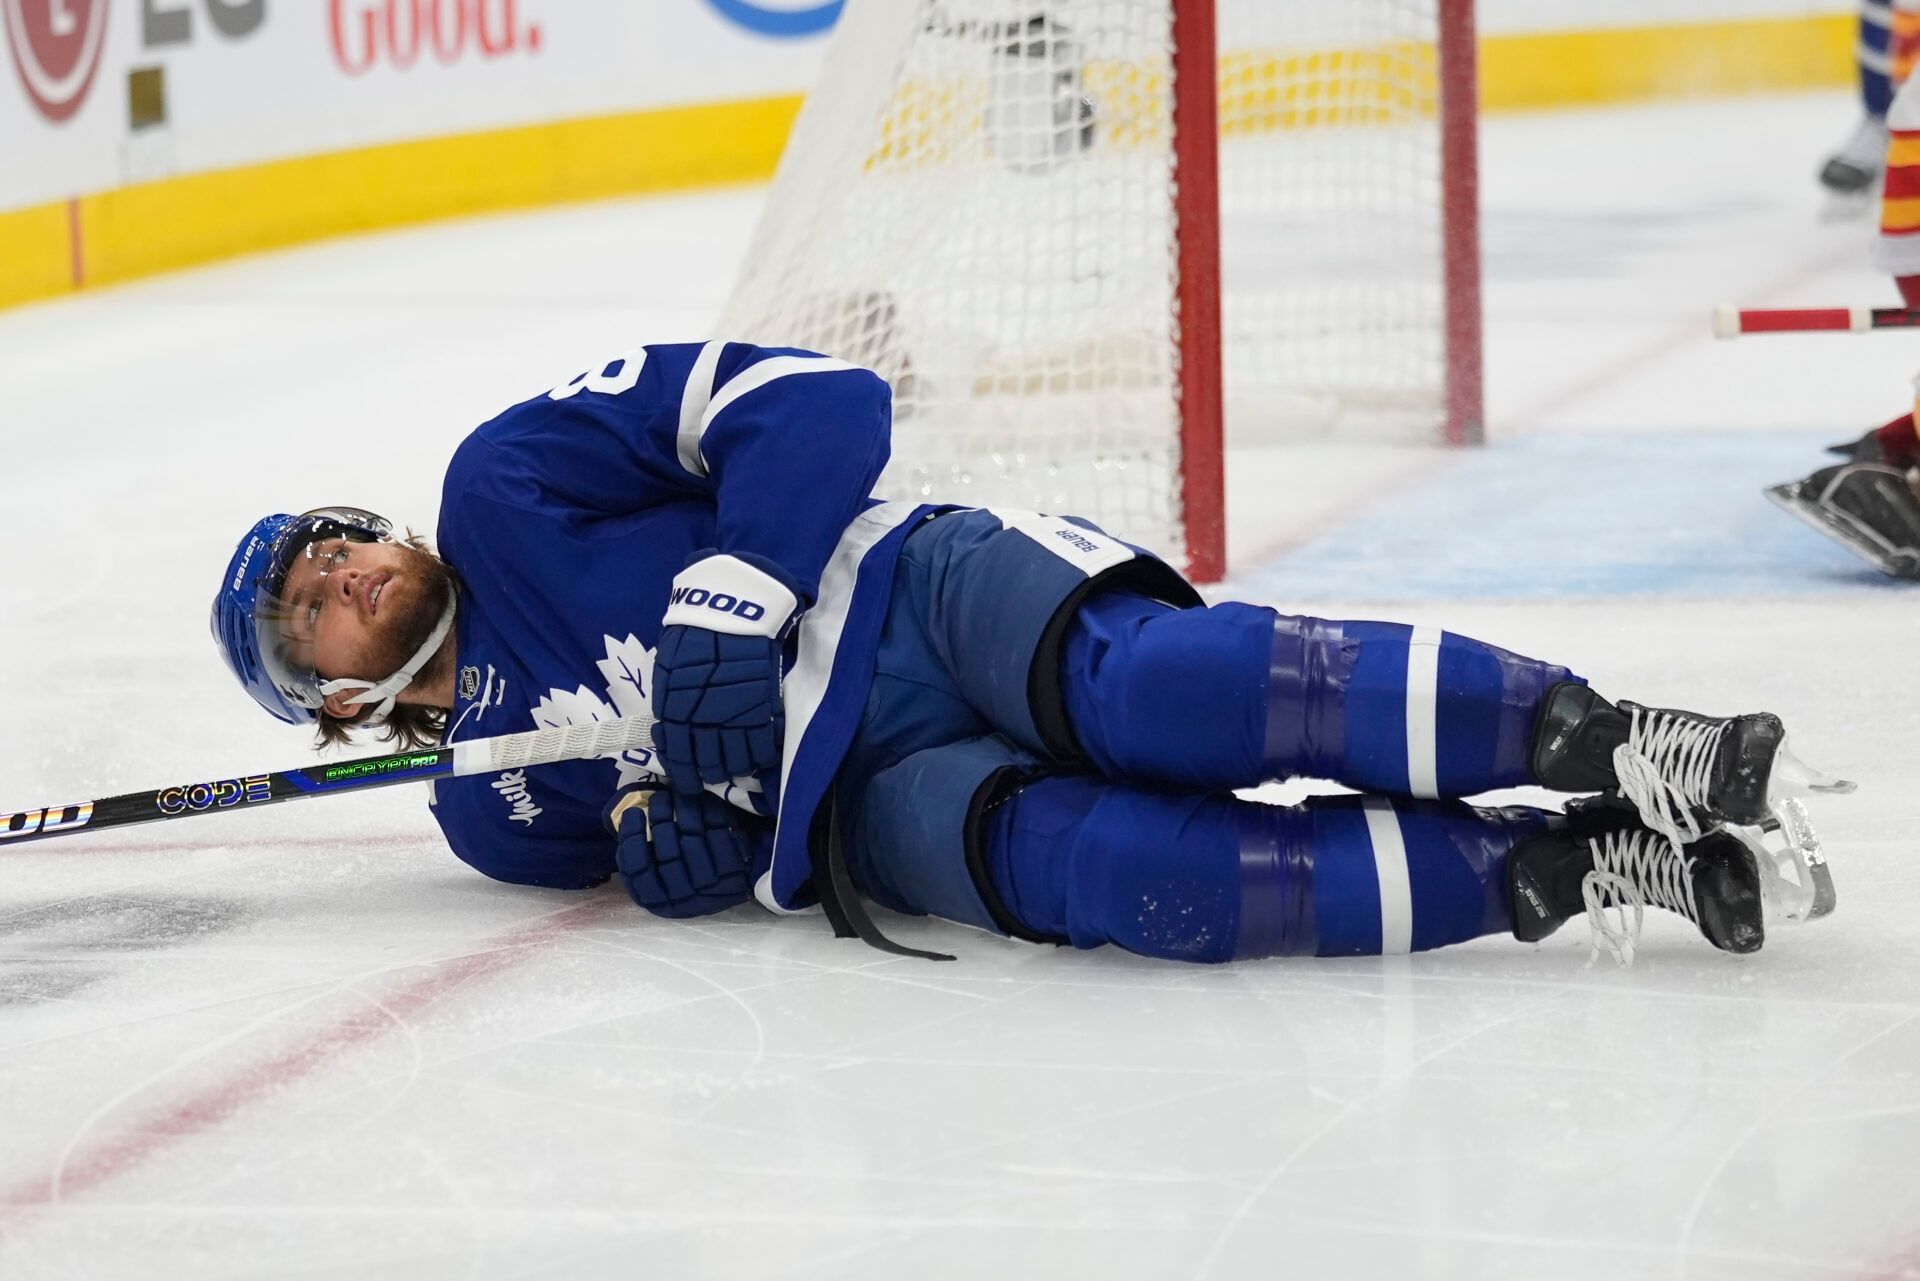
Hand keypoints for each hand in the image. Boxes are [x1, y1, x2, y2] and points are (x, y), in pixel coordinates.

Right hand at [604, 788, 767, 918]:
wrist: (724, 890)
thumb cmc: (680, 874)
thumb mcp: (654, 873)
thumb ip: (639, 852)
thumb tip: (628, 817)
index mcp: (656, 900)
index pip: (637, 869)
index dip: (633, 838)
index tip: (632, 813)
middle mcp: (682, 898)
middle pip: (666, 852)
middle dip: (660, 818)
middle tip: (659, 798)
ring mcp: (710, 888)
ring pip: (692, 840)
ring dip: (684, 811)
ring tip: (677, 795)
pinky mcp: (734, 872)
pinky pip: (719, 835)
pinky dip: (710, 813)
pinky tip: (702, 801)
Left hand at [652, 552, 801, 789]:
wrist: (729, 609)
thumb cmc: (692, 633)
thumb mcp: (668, 669)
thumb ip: (670, 702)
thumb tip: (670, 729)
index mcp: (673, 711)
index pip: (677, 756)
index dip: (684, 775)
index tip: (689, 783)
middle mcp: (701, 721)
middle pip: (707, 763)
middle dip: (710, 774)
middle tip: (714, 776)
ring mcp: (733, 718)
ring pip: (735, 760)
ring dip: (735, 769)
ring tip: (737, 769)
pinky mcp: (760, 710)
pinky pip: (762, 746)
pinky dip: (761, 757)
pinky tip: (759, 759)